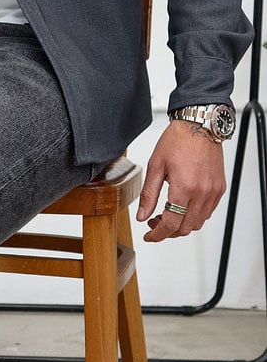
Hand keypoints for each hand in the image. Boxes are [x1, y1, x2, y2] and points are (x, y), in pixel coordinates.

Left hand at [136, 121, 226, 242]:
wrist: (199, 126)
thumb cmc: (177, 141)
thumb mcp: (155, 166)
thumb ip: (148, 195)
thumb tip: (141, 215)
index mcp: (184, 187)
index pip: (171, 224)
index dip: (157, 235)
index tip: (149, 236)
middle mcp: (202, 192)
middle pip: (185, 228)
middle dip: (167, 231)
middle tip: (154, 223)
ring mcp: (213, 192)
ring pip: (197, 223)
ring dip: (180, 225)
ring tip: (166, 214)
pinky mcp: (219, 189)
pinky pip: (207, 212)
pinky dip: (193, 216)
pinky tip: (182, 207)